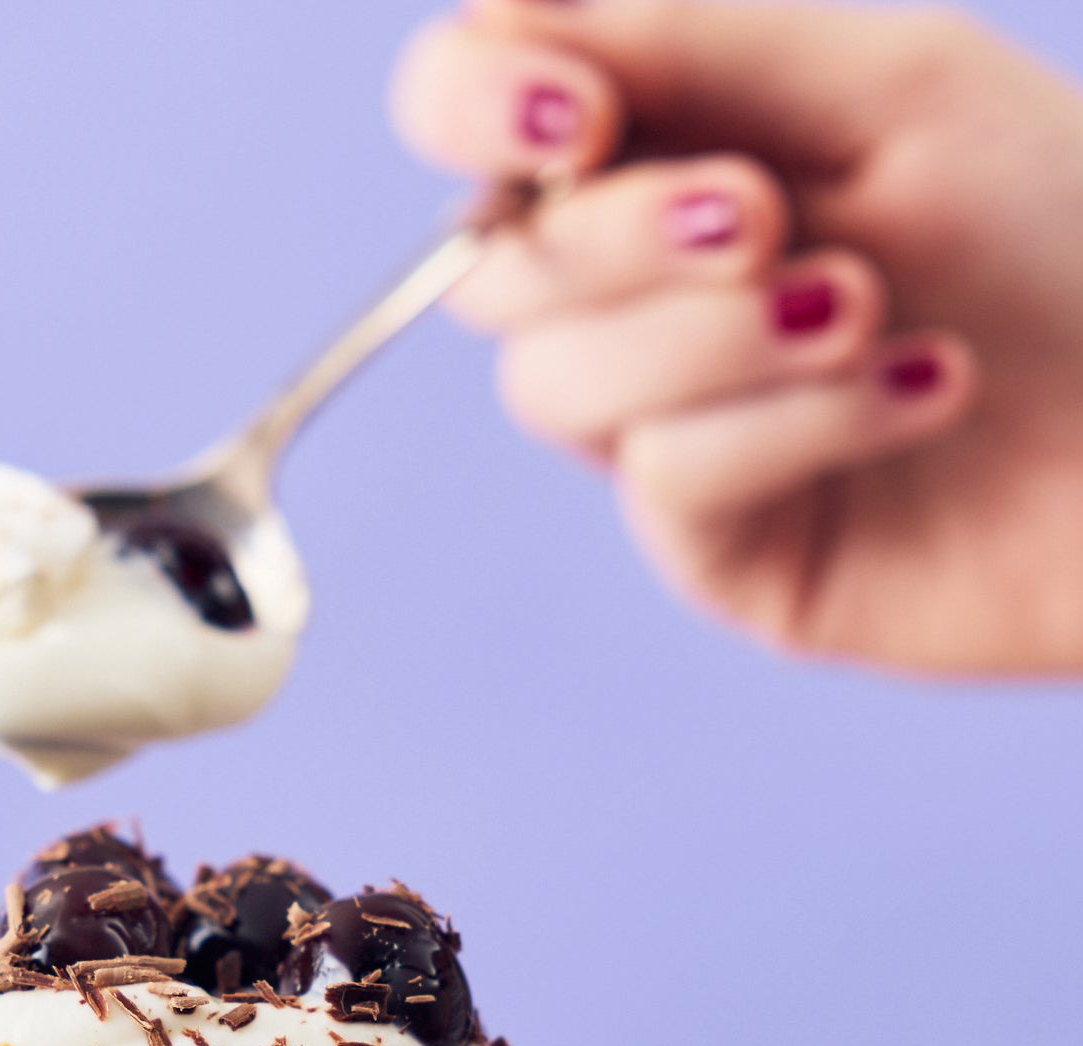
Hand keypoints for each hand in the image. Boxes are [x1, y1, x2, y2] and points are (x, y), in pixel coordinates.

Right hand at [389, 0, 1082, 675]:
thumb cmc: (1063, 224)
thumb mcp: (885, 86)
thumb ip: (682, 42)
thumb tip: (492, 14)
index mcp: (662, 150)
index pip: (471, 115)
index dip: (473, 104)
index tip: (573, 113)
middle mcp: (639, 293)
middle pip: (495, 273)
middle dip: (616, 240)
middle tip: (761, 219)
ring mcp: (666, 427)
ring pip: (558, 387)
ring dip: (713, 339)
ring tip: (868, 309)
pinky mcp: (717, 545)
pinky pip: (670, 480)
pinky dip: (799, 421)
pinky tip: (928, 385)